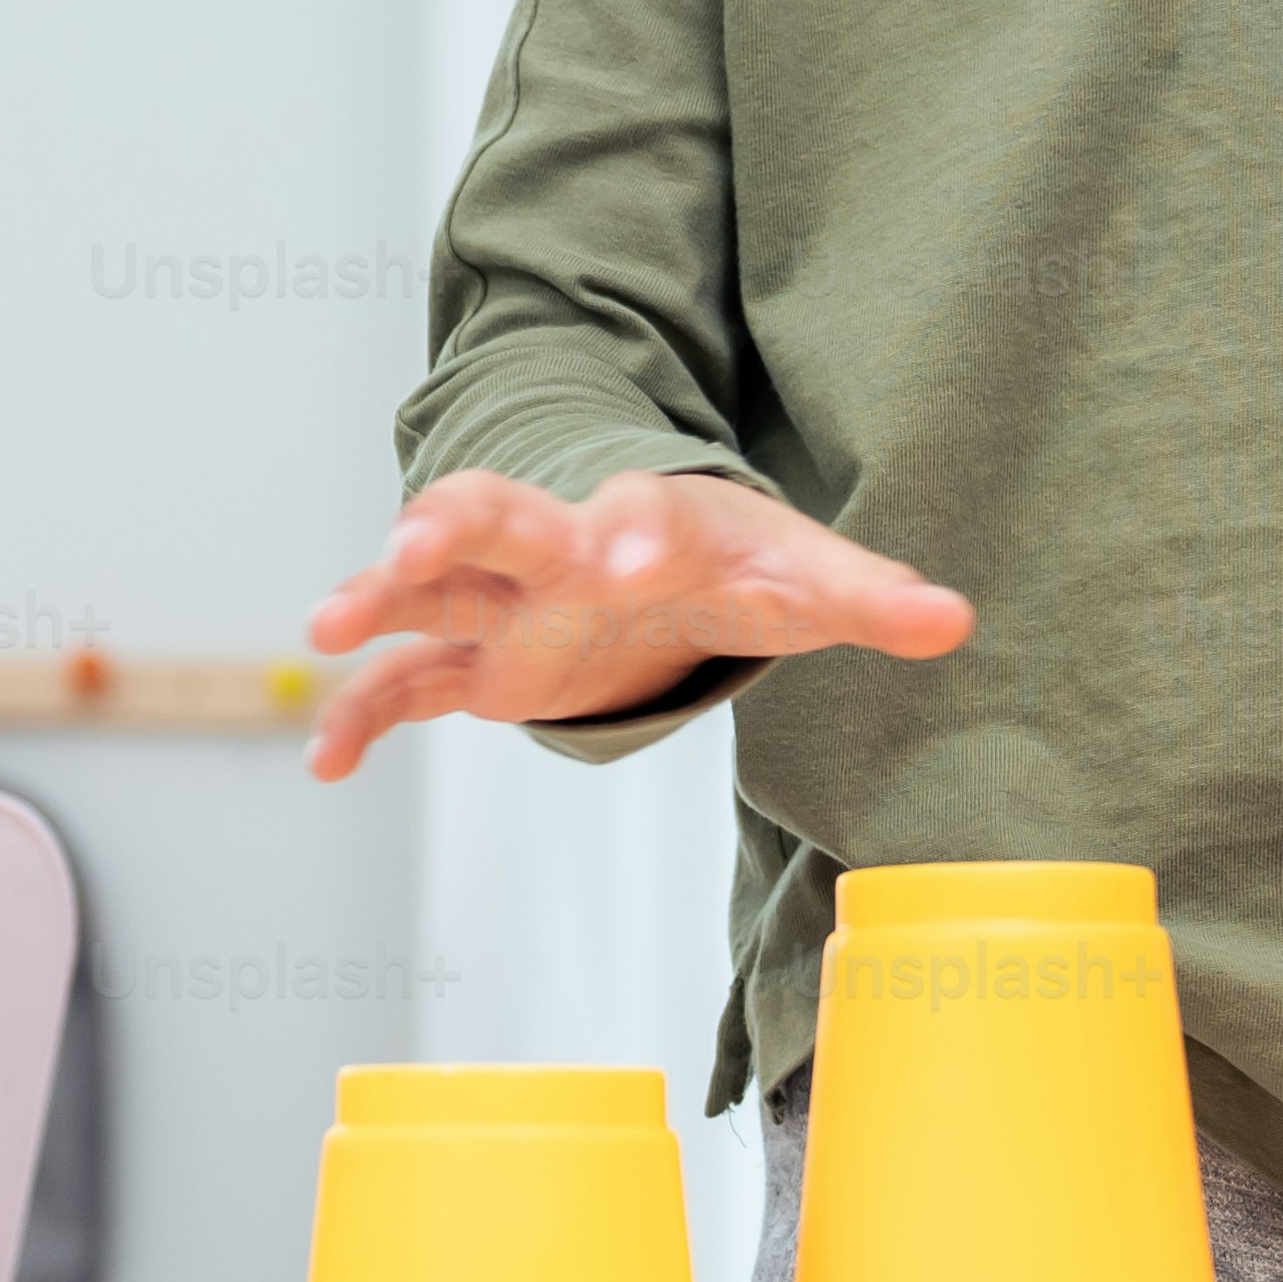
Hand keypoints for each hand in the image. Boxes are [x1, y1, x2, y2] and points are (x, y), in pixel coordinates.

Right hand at [300, 467, 971, 780]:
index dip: (629, 531)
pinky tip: (328, 767)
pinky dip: (363, 719)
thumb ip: (867, 596)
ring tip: (326, 626)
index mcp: (643, 522)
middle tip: (409, 545)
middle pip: (492, 515)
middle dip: (448, 525)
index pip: (633, 514)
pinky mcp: (475, 663)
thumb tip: (956, 618)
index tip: (621, 552)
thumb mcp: (797, 576)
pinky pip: (404, 685)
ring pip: (427, 588)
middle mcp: (556, 551)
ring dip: (377, 598)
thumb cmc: (726, 561)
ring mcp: (504, 604)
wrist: (652, 552)